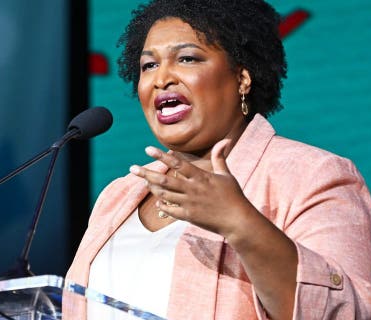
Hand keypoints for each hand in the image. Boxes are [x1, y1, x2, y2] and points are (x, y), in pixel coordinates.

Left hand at [129, 139, 255, 237]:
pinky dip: (162, 205)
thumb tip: (225, 140)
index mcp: (201, 177)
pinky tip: (158, 201)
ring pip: (164, 194)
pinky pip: (170, 210)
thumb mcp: (226, 175)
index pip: (177, 164)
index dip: (162, 156)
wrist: (237, 221)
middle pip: (164, 179)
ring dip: (152, 188)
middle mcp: (192, 189)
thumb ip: (220, 157)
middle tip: (132, 168)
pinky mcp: (189, 216)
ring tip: (144, 181)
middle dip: (146, 173)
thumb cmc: (233, 196)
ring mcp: (189, 203)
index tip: (148, 149)